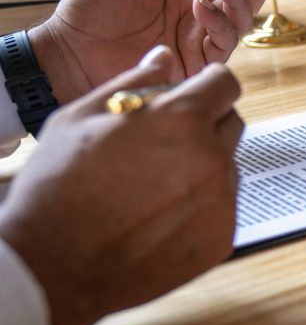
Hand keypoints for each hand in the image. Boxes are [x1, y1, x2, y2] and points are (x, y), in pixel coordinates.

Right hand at [0, 46, 242, 324]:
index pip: (226, 84)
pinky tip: (160, 215)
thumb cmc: (59, 188)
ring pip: (228, 167)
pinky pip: (223, 207)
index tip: (196, 94)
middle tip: (164, 143)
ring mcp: (221, 200)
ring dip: (204, 166)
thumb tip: (164, 57)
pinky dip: (201, 206)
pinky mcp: (221, 237)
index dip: (209, 86)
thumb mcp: (80, 118)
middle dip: (206, 123)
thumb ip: (134, 81)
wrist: (55, 266)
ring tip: (154, 184)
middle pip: (231, 123)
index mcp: (181, 119)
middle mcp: (212, 157)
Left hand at [29, 0, 282, 103]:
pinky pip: (218, 49)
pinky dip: (216, 26)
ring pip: (236, 27)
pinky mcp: (189, 69)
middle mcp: (193, 25)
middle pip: (239, 5)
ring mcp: (193, 48)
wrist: (67, 54)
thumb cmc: (83, 15)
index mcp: (180, 0)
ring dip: (237, 3)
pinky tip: (200, 7)